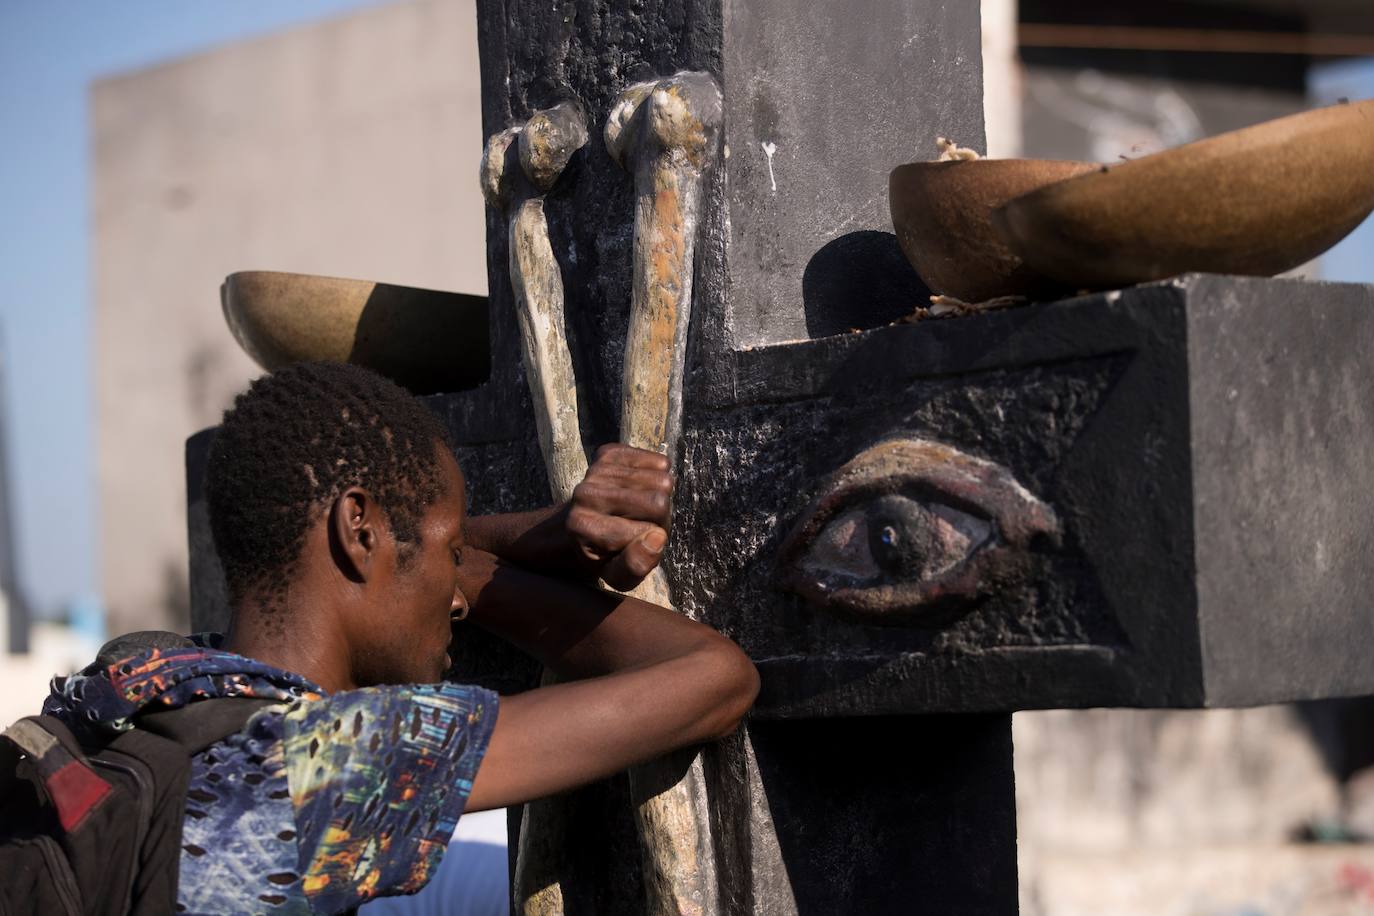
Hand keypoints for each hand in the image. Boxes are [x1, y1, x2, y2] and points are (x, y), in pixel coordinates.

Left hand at [564, 443, 672, 590]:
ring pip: (663, 479)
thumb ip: (635, 566)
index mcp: (583, 527)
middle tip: (640, 524)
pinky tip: (638, 488)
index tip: (635, 543)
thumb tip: (657, 538)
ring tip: (637, 508)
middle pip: (660, 500)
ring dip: (658, 496)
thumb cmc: (602, 555)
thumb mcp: (618, 577)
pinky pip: (659, 462)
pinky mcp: (608, 452)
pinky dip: (657, 476)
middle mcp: (584, 494)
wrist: (574, 526)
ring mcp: (595, 470)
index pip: (653, 531)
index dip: (654, 539)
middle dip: (659, 517)